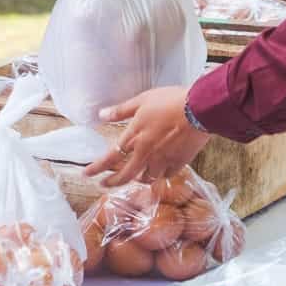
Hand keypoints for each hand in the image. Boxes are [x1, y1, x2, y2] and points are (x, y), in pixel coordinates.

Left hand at [83, 86, 209, 187]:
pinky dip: (160, 175)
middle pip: (126, 175)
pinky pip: (166, 175)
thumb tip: (101, 114)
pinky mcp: (180, 162)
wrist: (199, 109)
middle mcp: (147, 153)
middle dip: (112, 182)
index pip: (110, 158)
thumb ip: (121, 111)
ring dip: (137, 179)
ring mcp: (164, 160)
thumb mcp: (141, 100)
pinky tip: (159, 171)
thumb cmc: (170, 101)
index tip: (86, 174)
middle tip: (104, 184)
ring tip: (134, 176)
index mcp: (135, 137)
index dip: (96, 168)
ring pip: (147, 178)